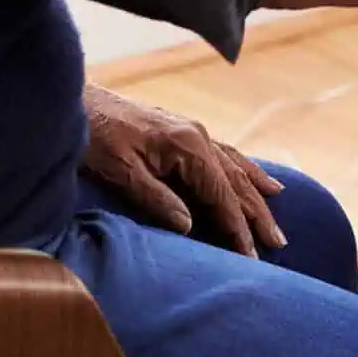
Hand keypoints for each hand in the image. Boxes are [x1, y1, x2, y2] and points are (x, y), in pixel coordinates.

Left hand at [80, 85, 285, 255]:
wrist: (80, 101)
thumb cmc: (96, 138)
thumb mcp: (122, 173)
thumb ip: (157, 199)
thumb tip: (190, 226)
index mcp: (187, 146)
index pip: (221, 193)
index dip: (236, 226)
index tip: (250, 255)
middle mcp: (198, 136)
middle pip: (236, 181)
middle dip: (257, 214)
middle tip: (277, 243)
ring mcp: (194, 132)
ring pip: (235, 168)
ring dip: (257, 195)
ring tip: (276, 219)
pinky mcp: (185, 134)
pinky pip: (226, 156)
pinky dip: (246, 171)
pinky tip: (261, 181)